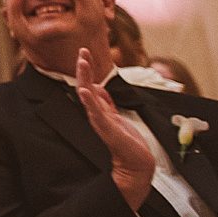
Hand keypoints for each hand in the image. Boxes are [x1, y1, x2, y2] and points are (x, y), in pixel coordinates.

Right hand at [76, 47, 152, 211]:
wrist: (136, 164)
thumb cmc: (127, 143)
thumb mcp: (116, 116)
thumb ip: (107, 103)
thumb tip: (99, 87)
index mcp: (99, 109)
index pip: (89, 84)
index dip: (87, 69)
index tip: (84, 53)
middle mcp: (96, 113)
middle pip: (85, 86)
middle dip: (84, 69)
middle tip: (82, 52)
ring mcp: (100, 120)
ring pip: (88, 95)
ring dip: (85, 78)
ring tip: (82, 63)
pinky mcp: (106, 128)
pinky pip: (95, 112)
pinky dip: (88, 100)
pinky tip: (84, 90)